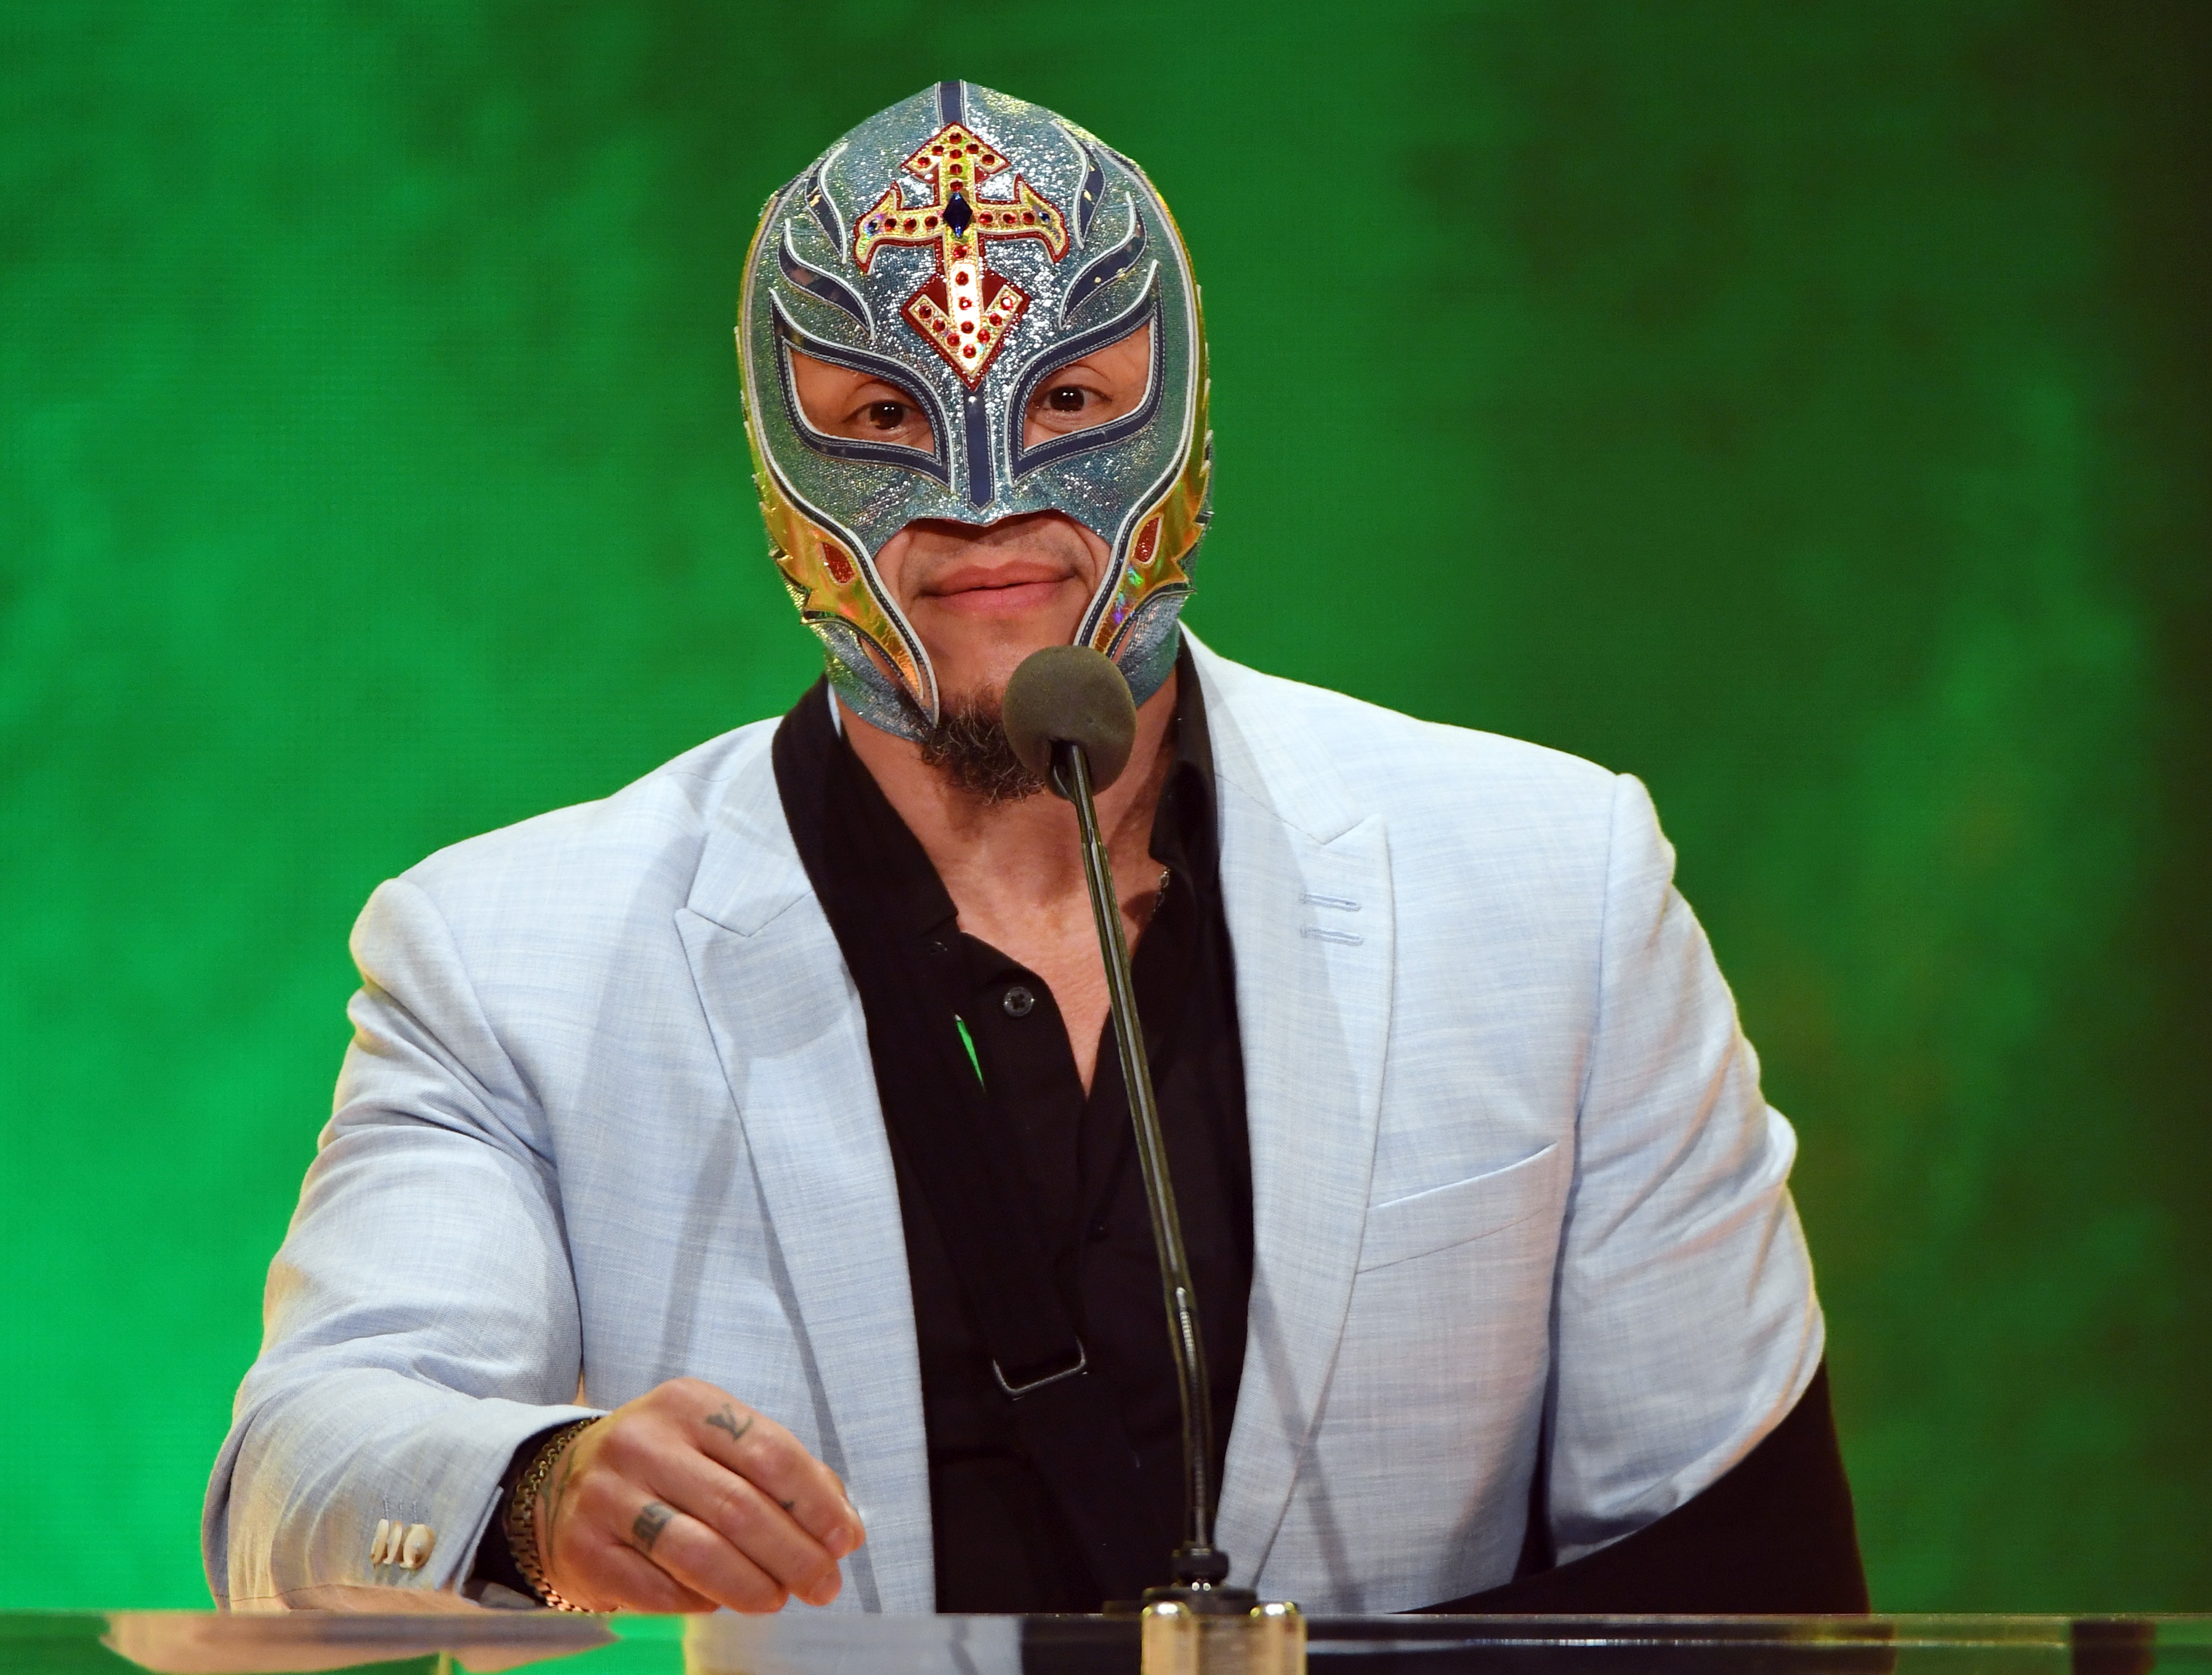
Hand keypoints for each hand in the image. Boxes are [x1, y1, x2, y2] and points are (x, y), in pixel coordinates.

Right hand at [528, 1378, 863, 1612]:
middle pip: (739, 1507)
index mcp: (688, 1404)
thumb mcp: (718, 1442)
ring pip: (699, 1553)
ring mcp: (607, 1495)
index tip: (844, 1539)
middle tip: (824, 1584)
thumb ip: (783, 1472)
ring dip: (753, 1586)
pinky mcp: (585, 1548)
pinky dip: (703, 1602)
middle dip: (794, 1555)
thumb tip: (843, 1524)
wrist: (562, 1482)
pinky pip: (660, 1589)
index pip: (769, 1451)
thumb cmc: (665, 1463)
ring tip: (779, 1598)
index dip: (815, 1502)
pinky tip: (722, 1600)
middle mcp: (643, 1443)